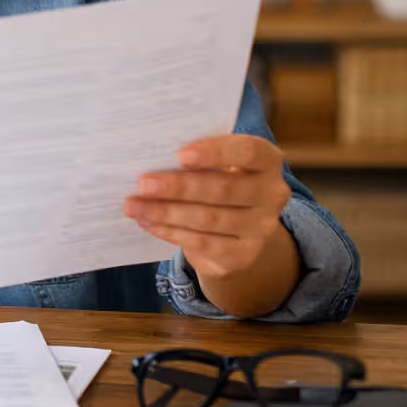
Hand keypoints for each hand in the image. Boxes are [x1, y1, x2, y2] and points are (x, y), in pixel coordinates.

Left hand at [124, 135, 292, 279]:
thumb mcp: (214, 162)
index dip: (216, 152)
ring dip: (165, 212)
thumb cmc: (217, 178)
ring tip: (134, 205)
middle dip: (178, 187)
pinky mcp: (244, 254)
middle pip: (223, 189)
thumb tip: (150, 156)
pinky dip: (170, 232)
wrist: (236, 227)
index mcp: (266, 160)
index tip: (180, 155)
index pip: (248, 151)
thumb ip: (195, 157)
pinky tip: (147, 223)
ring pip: (208, 219)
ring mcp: (261, 228)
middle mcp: (272, 194)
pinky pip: (202, 243)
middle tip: (143, 184)